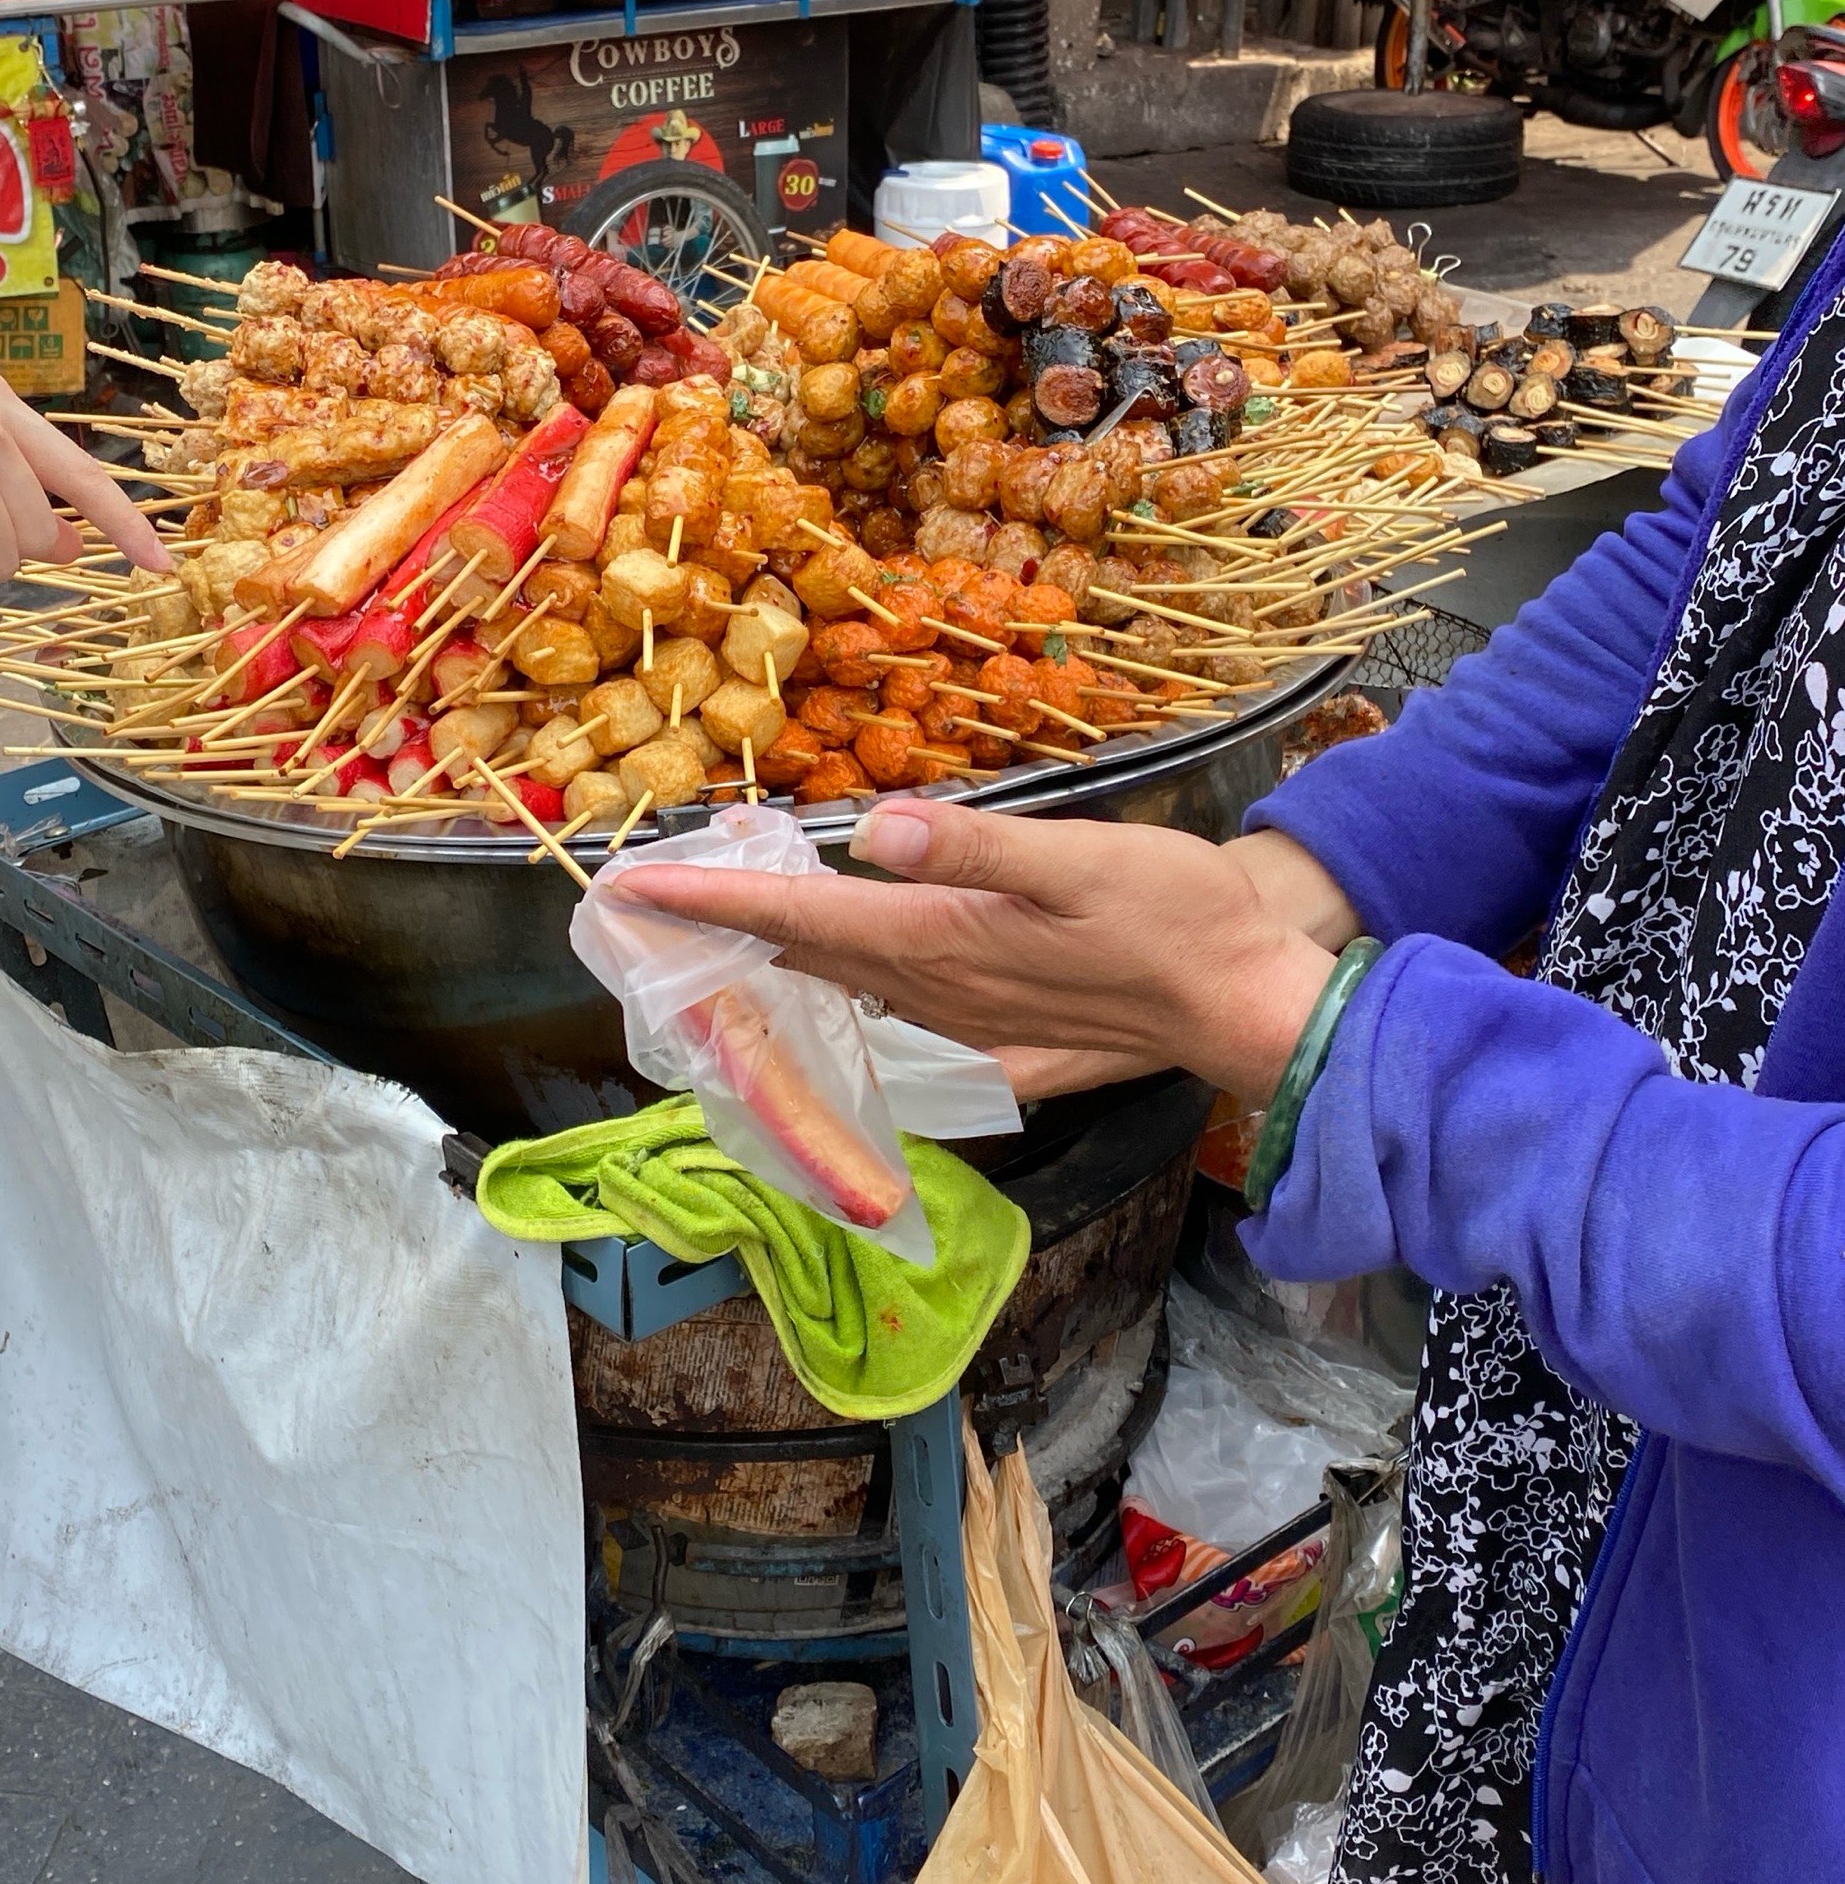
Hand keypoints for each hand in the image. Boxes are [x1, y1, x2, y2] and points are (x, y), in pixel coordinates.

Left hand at [610, 802, 1347, 1103]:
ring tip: (725, 940)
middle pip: (804, 961)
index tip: (629, 892)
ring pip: (847, 994)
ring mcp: (969, 1029)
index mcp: (941, 940)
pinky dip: (856, 1006)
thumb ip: (976, 849)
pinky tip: (848, 999)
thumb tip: (878, 834)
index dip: (711, 904)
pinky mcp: (1008, 1049)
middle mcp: (937, 993)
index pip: (798, 918)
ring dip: (779, 968)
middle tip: (651, 910)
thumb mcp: (1083, 860)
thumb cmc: (1178, 917)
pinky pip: (907, 1029)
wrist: (1254, 1000)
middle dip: (722, 936)